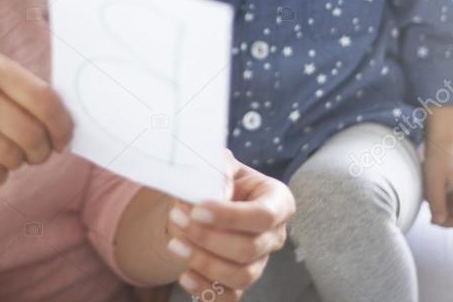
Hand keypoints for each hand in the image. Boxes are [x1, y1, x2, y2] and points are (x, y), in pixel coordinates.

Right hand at [0, 50, 73, 192]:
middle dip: (42, 151)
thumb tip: (73, 119)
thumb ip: (28, 96)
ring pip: (14, 156)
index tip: (65, 140)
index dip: (62, 125)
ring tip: (4, 154)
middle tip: (38, 154)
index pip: (44, 97)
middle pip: (32, 132)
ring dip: (18, 164)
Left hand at [166, 150, 294, 299]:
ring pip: (242, 276)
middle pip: (250, 248)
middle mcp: (275, 235)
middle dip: (209, 238)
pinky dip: (206, 290)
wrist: (206, 200)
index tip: (197, 210)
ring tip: (175, 245)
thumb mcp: (220, 164)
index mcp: (277, 201)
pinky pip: (230, 297)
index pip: (262, 215)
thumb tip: (208, 187)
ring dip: (204, 263)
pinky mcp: (241, 282)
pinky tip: (185, 275)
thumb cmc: (218, 179)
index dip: (230, 217)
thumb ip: (217, 168)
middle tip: (177, 220)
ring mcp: (261, 262)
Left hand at [423, 139, 452, 227]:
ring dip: (447, 208)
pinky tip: (438, 193)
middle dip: (448, 215)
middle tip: (430, 210)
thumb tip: (439, 222)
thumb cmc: (437, 159)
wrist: (444, 142)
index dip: (452, 223)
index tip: (435, 220)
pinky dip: (449, 201)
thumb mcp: (433, 182)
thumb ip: (436, 203)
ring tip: (432, 197)